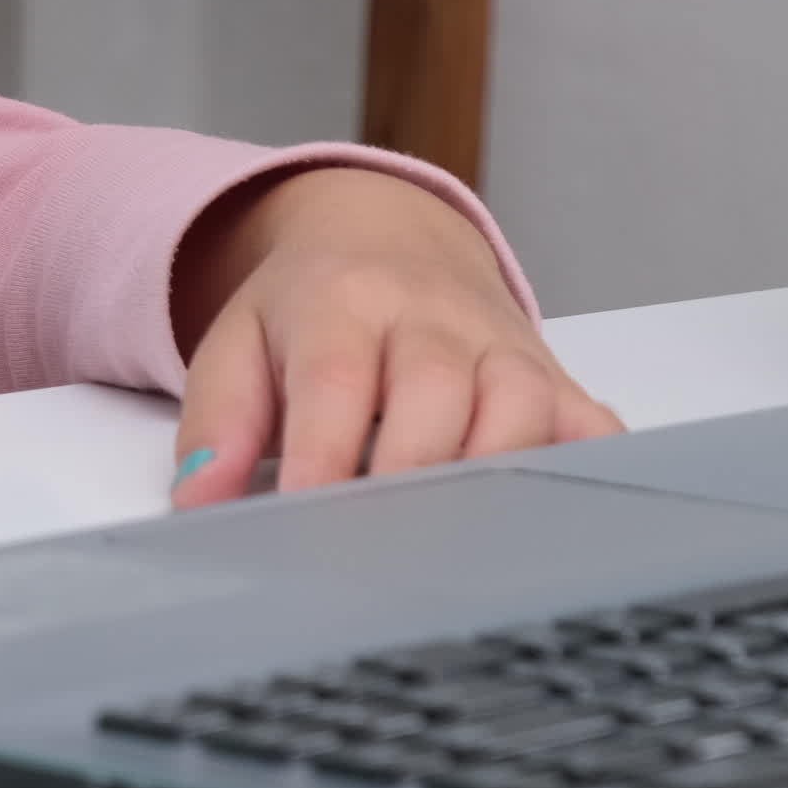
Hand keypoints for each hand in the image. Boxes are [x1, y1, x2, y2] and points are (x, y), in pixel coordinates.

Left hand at [166, 166, 620, 507]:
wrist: (391, 231)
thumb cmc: (309, 307)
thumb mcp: (239, 342)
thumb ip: (216, 420)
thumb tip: (196, 500)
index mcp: (343, 302)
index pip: (336, 381)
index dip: (325, 456)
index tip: (307, 524)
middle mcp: (433, 317)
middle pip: (437, 389)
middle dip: (411, 474)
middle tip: (382, 556)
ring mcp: (502, 344)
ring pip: (521, 405)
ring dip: (494, 476)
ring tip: (457, 552)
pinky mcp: (555, 375)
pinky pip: (591, 423)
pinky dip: (586, 471)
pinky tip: (559, 524)